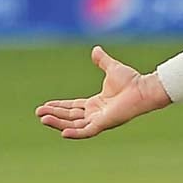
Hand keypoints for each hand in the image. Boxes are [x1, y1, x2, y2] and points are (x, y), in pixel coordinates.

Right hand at [35, 45, 170, 139]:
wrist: (143, 88)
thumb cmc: (132, 81)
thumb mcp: (112, 68)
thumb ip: (102, 61)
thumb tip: (96, 49)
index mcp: (96, 103)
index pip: (73, 107)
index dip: (59, 106)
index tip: (45, 105)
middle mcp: (96, 113)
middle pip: (70, 116)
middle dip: (54, 114)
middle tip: (38, 113)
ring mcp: (99, 120)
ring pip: (74, 125)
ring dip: (58, 122)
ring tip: (43, 119)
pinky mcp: (104, 124)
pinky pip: (86, 131)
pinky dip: (74, 133)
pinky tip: (62, 132)